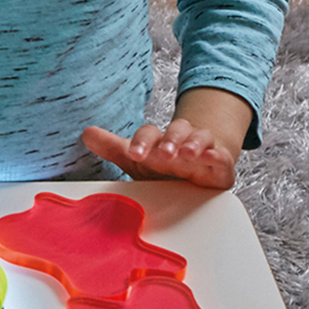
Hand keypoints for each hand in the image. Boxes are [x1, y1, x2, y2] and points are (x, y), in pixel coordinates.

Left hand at [81, 88, 250, 190]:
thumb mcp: (137, 161)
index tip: (134, 154)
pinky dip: (218, 155)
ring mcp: (202, 151)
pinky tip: (214, 156)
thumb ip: (113, 148)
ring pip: (200, 137)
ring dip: (194, 143)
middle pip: (177, 129)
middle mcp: (180, 141)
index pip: (149, 133)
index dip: (141, 141)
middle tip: (164, 153)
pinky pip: (223, 157)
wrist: (195, 178)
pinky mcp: (221, 166)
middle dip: (170, 140)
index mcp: (158, 140)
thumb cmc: (162, 169)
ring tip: (187, 153)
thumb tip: (86, 133)